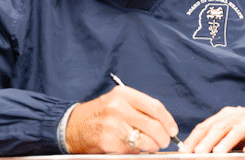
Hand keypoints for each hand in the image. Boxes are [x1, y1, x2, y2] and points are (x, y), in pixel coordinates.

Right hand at [65, 84, 179, 152]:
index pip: (155, 107)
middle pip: (154, 125)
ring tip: (151, 146)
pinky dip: (136, 150)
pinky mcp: (108, 141)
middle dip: (164, 137)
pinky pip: (131, 149)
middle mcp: (118, 107)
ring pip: (146, 140)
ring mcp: (113, 125)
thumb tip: (164, 124)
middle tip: (164, 141)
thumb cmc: (100, 114)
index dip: (168, 120)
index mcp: (123, 94)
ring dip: (152, 146)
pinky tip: (132, 147)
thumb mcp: (118, 102)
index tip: (173, 129)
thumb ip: (139, 109)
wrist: (72, 126)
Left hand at [183, 105, 244, 152]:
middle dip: (207, 141)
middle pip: (219, 128)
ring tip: (217, 153)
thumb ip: (220, 136)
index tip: (184, 150)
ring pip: (237, 131)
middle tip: (197, 152)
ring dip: (227, 142)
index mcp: (227, 115)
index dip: (194, 138)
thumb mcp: (235, 128)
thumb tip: (199, 149)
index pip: (206, 126)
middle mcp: (238, 116)